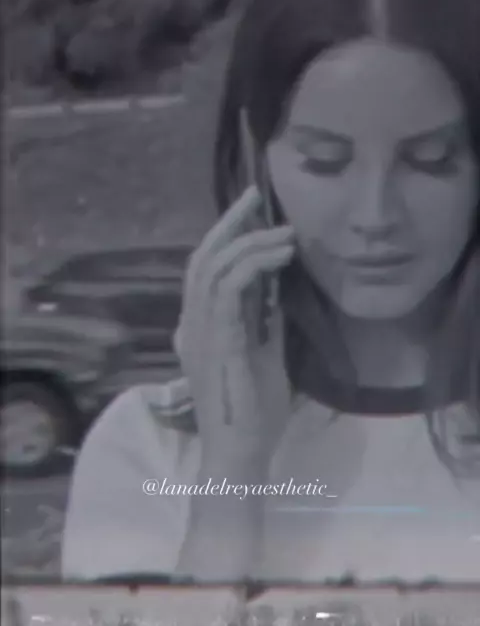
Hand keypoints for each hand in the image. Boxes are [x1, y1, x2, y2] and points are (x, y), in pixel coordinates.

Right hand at [177, 185, 294, 471]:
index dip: (227, 235)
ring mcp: (199, 332)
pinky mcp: (216, 341)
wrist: (242, 455)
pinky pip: (228, 289)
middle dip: (231, 222)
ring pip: (214, 266)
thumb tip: (276, 284)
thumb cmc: (254, 412)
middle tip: (256, 197)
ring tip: (284, 233)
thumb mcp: (265, 353)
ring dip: (250, 241)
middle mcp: (192, 323)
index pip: (206, 268)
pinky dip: (253, 265)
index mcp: (200, 326)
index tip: (254, 211)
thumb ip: (264, 320)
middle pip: (203, 257)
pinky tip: (279, 257)